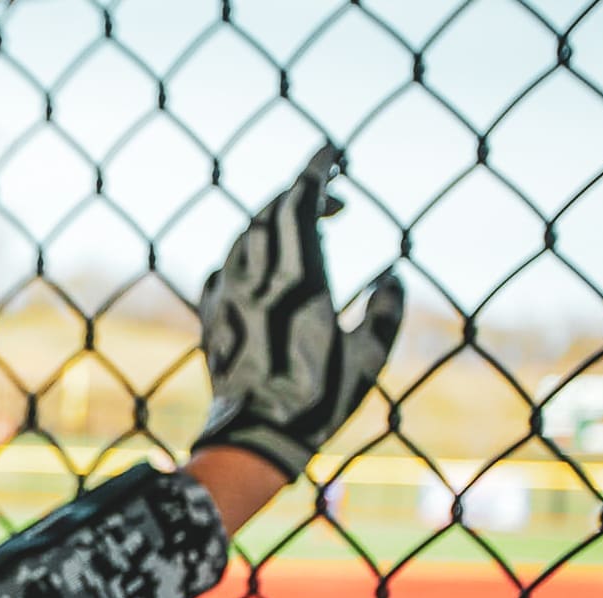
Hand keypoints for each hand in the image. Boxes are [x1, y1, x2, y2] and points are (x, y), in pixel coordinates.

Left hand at [193, 145, 404, 479]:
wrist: (254, 439)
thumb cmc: (319, 401)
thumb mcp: (369, 357)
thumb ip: (386, 311)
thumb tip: (391, 277)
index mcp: (297, 279)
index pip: (300, 201)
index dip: (316, 169)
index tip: (334, 152)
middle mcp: (255, 279)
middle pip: (270, 211)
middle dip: (301, 191)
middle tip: (333, 197)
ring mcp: (227, 297)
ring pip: (243, 237)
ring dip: (272, 220)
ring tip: (304, 226)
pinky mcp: (211, 317)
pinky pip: (224, 268)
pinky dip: (247, 253)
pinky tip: (263, 267)